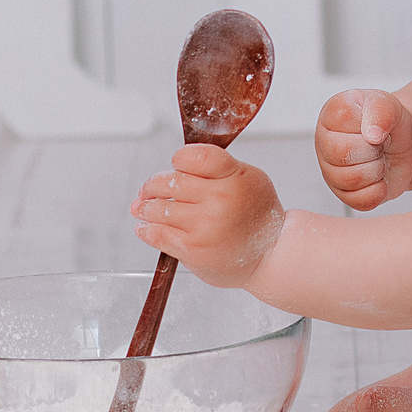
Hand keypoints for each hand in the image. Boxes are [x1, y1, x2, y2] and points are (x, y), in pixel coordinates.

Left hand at [129, 144, 284, 287]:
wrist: (270, 255)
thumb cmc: (257, 215)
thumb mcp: (248, 178)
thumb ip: (216, 167)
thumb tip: (174, 166)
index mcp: (234, 176)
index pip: (195, 156)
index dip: (180, 159)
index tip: (176, 165)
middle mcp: (219, 200)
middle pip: (170, 182)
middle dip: (153, 185)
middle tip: (148, 190)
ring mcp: (204, 226)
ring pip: (159, 208)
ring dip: (145, 207)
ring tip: (141, 208)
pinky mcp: (193, 249)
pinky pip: (158, 234)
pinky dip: (146, 230)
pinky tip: (144, 228)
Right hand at [314, 88, 411, 210]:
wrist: (405, 145)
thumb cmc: (390, 122)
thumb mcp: (389, 105)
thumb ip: (380, 111)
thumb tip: (372, 134)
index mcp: (330, 115)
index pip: (341, 121)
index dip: (367, 126)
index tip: (374, 124)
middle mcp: (324, 144)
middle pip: (342, 154)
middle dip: (372, 150)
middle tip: (380, 144)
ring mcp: (331, 172)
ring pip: (351, 180)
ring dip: (376, 169)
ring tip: (379, 158)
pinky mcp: (345, 195)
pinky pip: (361, 200)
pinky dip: (379, 189)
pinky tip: (379, 176)